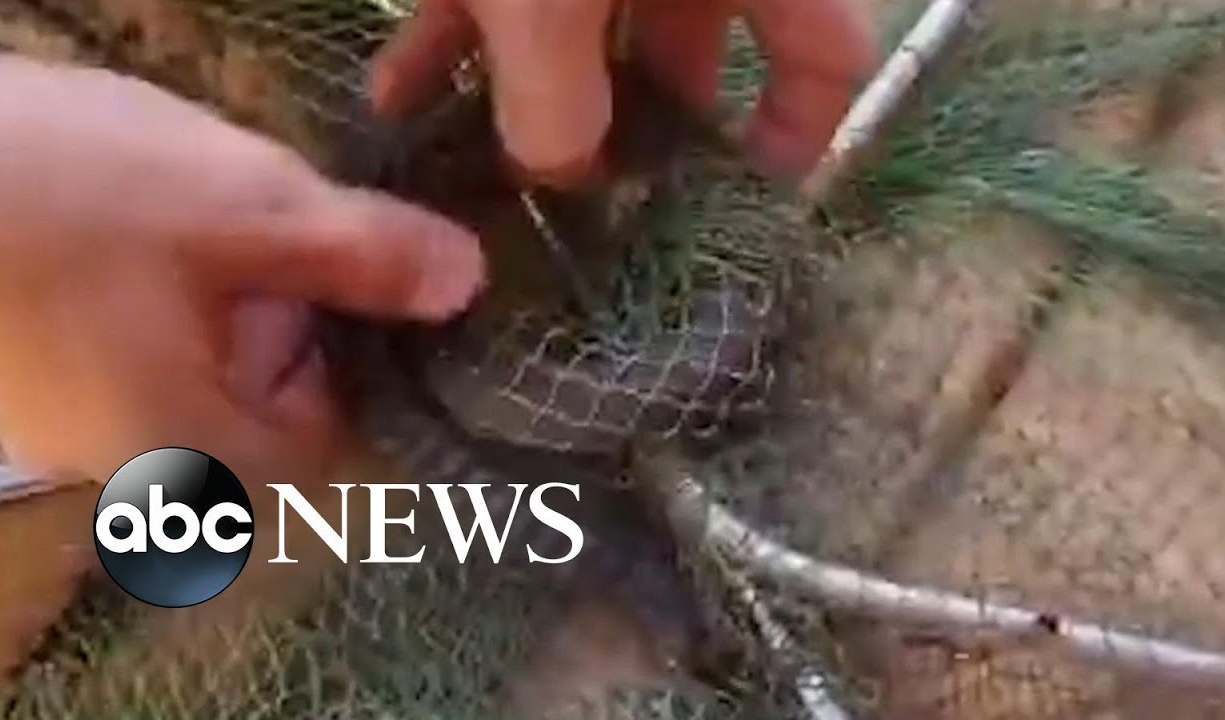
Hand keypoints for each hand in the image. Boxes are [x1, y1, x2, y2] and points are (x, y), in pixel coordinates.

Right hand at [0, 56, 483, 483]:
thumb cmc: (70, 191)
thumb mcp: (245, 209)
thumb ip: (365, 257)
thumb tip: (466, 285)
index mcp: (187, 446)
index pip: (318, 438)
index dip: (345, 355)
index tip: (337, 279)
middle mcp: (124, 460)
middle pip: (254, 400)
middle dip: (277, 312)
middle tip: (257, 226)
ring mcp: (60, 419)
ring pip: (187, 362)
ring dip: (212, 289)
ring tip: (184, 212)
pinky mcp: (19, 367)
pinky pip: (124, 340)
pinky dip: (151, 288)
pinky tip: (125, 220)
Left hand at [367, 0, 876, 185]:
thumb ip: (561, 106)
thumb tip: (560, 174)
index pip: (828, 56)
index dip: (801, 135)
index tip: (744, 200)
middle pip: (694, 50)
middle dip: (629, 131)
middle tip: (576, 206)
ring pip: (590, 20)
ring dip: (527, 90)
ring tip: (469, 166)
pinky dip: (462, 28)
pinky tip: (396, 88)